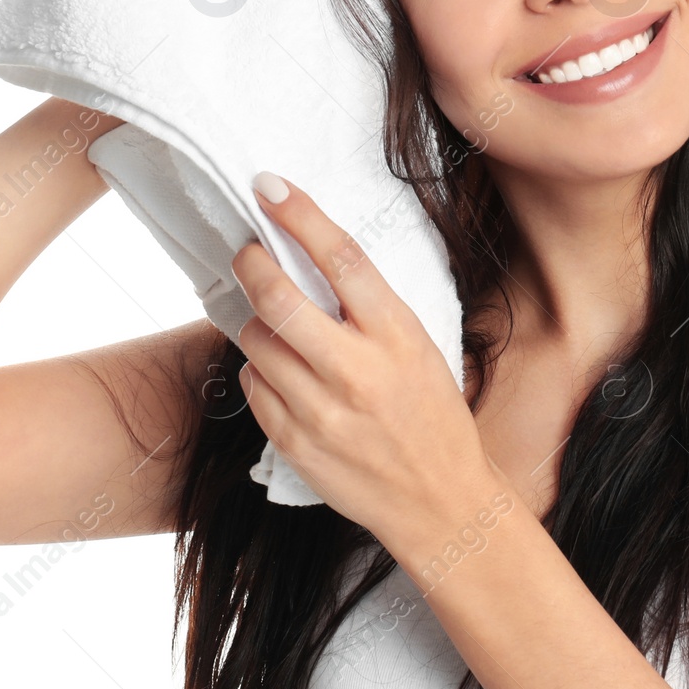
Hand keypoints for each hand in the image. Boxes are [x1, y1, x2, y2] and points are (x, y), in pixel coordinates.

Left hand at [230, 172, 495, 545]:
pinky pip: (253, 385)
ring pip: (256, 341)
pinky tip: (285, 375)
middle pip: (279, 298)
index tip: (270, 187)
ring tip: (277, 328)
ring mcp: (322, 410)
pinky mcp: (295, 443)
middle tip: (248, 252)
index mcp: (397, 335)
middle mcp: (358, 370)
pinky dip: (260, 370)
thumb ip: (371, 307)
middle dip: (252, 263)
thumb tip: (312, 254)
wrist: (439, 500)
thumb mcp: (419, 347)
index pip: (341, 258)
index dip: (300, 215)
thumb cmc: (431, 413)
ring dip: (257, 323)